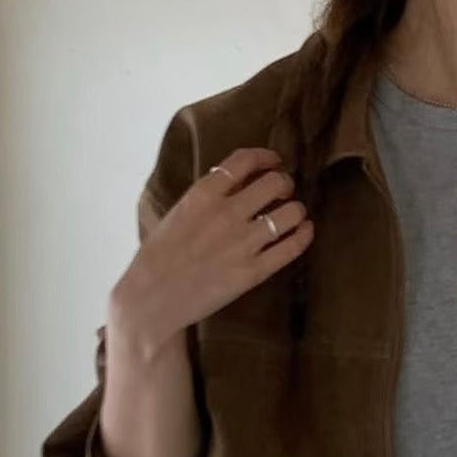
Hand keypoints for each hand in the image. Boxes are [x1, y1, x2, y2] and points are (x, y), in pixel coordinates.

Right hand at [111, 147, 314, 359]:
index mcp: (202, 194)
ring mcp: (241, 243)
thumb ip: (211, 193)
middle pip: (275, 182)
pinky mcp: (252, 272)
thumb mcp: (180, 211)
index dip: (266, 156)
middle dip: (285, 183)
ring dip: (297, 209)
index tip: (274, 161)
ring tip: (293, 213)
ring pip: (292, 212)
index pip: (245, 160)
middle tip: (283, 191)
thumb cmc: (161, 254)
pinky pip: (293, 246)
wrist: (151, 300)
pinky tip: (304, 230)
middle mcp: (226, 214)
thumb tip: (245, 177)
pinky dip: (305, 234)